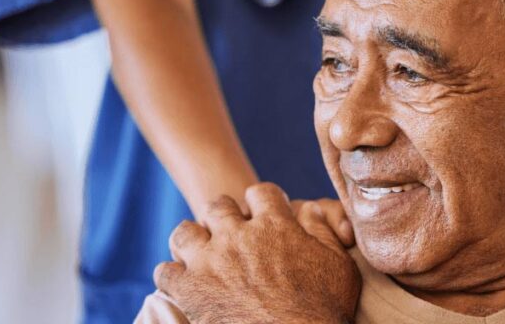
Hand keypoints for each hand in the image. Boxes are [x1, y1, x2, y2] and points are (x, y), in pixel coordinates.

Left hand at [154, 183, 360, 322]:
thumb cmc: (324, 311)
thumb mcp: (339, 266)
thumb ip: (323, 232)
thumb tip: (310, 209)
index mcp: (275, 226)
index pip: (260, 193)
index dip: (261, 202)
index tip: (261, 214)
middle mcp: (239, 236)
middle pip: (219, 206)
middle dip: (223, 217)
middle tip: (229, 237)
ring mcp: (210, 262)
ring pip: (185, 232)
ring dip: (191, 241)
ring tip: (199, 256)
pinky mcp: (190, 290)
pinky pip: (165, 272)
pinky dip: (173, 277)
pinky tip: (183, 286)